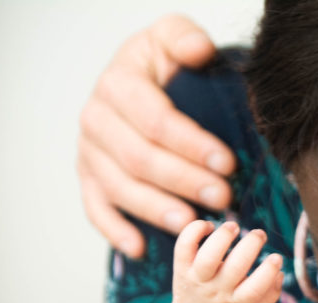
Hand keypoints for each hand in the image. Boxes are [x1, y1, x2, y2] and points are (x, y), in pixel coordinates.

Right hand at [77, 15, 234, 256]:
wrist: (141, 81)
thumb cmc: (166, 65)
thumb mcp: (173, 39)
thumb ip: (184, 39)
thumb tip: (198, 49)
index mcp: (119, 84)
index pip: (155, 120)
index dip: (191, 144)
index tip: (227, 162)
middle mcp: (96, 119)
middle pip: (139, 158)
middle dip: (184, 181)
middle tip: (223, 197)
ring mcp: (90, 153)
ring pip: (120, 188)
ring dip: (157, 209)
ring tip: (193, 223)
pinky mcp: (90, 179)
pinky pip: (96, 209)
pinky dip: (115, 231)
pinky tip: (141, 249)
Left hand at [170, 220, 282, 302]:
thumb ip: (270, 295)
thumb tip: (280, 273)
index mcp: (237, 302)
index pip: (254, 289)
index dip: (268, 271)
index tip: (277, 257)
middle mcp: (217, 291)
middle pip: (234, 268)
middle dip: (251, 245)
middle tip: (259, 235)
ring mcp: (198, 279)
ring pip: (208, 257)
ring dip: (223, 236)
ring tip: (234, 226)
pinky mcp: (182, 267)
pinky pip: (183, 246)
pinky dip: (195, 230)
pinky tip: (209, 226)